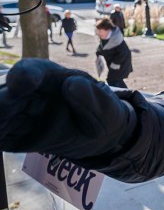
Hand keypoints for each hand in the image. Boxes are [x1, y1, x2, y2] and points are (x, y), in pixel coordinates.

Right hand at [0, 59, 135, 159]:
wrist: (98, 139)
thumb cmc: (103, 115)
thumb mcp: (107, 108)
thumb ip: (93, 97)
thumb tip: (72, 84)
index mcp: (51, 78)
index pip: (31, 70)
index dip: (25, 74)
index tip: (21, 82)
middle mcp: (27, 93)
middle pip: (4, 92)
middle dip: (1, 100)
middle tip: (2, 109)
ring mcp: (16, 114)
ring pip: (0, 112)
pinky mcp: (10, 135)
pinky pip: (0, 134)